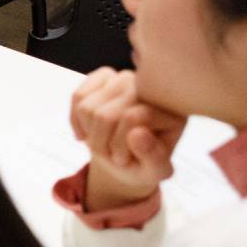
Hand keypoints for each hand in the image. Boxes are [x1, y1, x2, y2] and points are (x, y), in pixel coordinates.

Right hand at [70, 67, 187, 209]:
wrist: (126, 157)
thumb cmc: (145, 164)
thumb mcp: (155, 170)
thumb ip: (152, 156)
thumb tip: (138, 134)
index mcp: (171, 109)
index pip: (132, 117)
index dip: (120, 144)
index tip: (123, 161)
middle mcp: (149, 88)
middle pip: (106, 114)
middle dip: (100, 142)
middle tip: (108, 155)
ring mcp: (125, 79)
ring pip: (87, 106)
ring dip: (88, 133)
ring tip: (102, 144)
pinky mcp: (104, 76)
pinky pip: (78, 96)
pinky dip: (76, 120)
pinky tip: (87, 132)